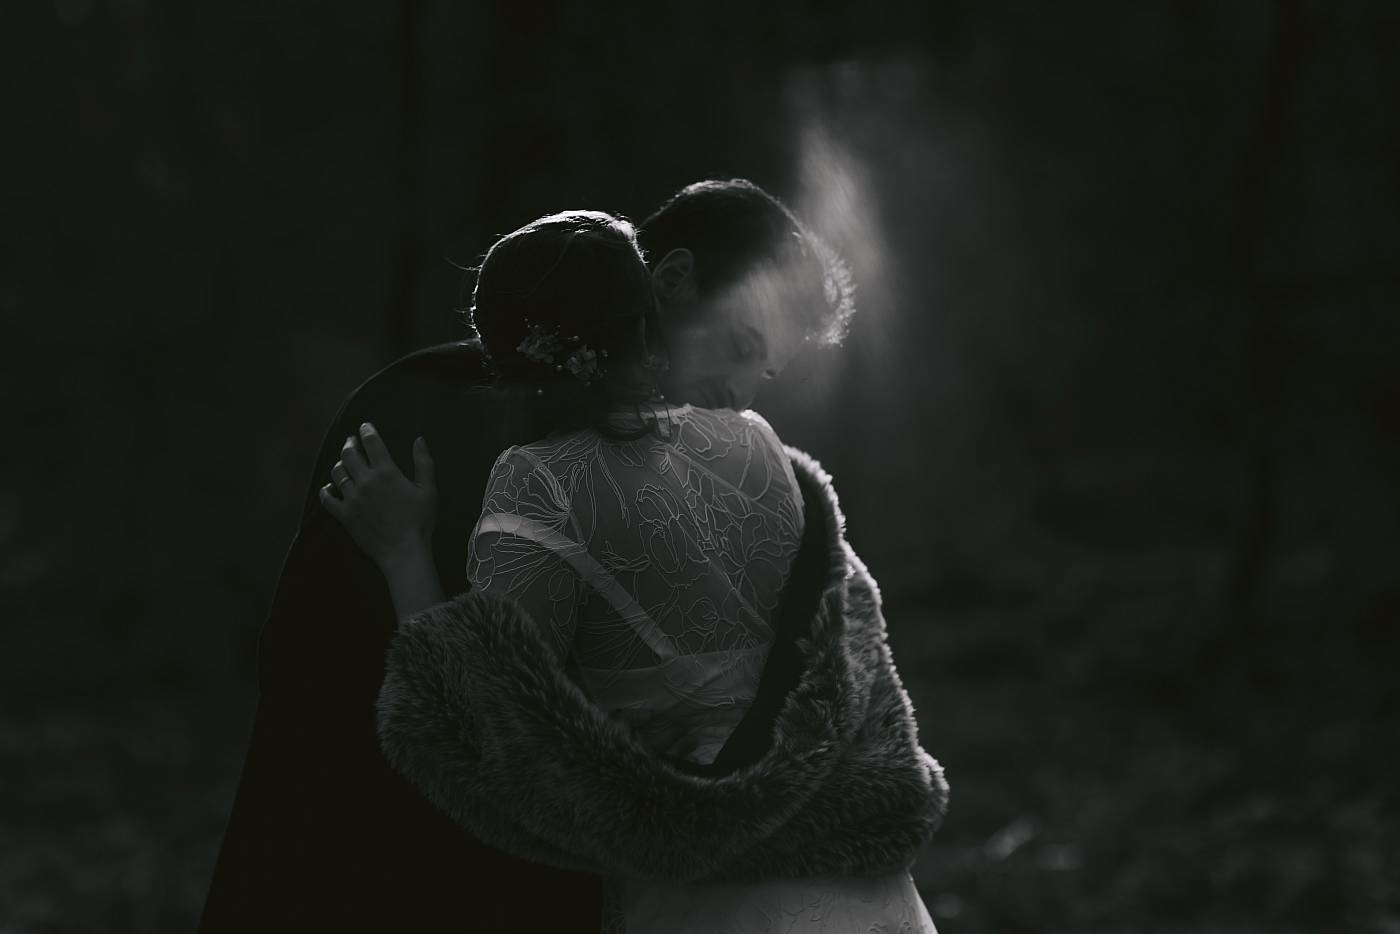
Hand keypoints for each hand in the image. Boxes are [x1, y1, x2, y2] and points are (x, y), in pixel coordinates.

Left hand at [319, 423, 436, 569]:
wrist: (404, 551)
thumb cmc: (420, 521)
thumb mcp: (428, 489)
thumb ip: (424, 462)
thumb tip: (419, 439)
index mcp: (387, 472)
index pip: (371, 442)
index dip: (366, 431)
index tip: (364, 427)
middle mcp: (366, 481)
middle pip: (349, 454)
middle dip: (349, 444)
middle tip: (351, 442)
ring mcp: (353, 498)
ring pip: (337, 472)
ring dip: (340, 464)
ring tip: (344, 463)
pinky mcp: (344, 515)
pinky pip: (327, 498)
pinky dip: (326, 490)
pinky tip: (330, 487)